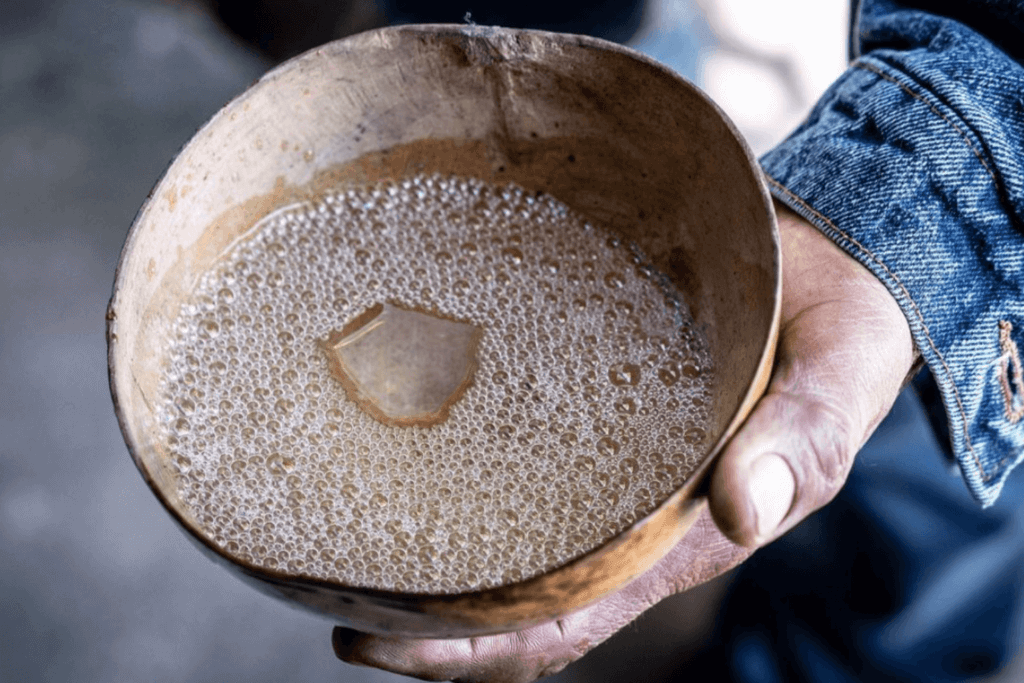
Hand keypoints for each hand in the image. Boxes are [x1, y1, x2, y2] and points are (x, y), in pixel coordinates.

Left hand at [332, 201, 917, 681]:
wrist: (826, 262)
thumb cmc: (835, 330)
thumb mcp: (834, 387)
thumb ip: (800, 445)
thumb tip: (741, 510)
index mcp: (678, 532)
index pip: (568, 618)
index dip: (479, 650)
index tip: (384, 642)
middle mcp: (628, 507)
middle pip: (515, 586)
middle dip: (427, 610)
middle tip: (326, 590)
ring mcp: (605, 457)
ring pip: (506, 521)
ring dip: (430, 539)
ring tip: (340, 528)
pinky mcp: (589, 395)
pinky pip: (517, 441)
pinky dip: (459, 457)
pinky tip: (407, 431)